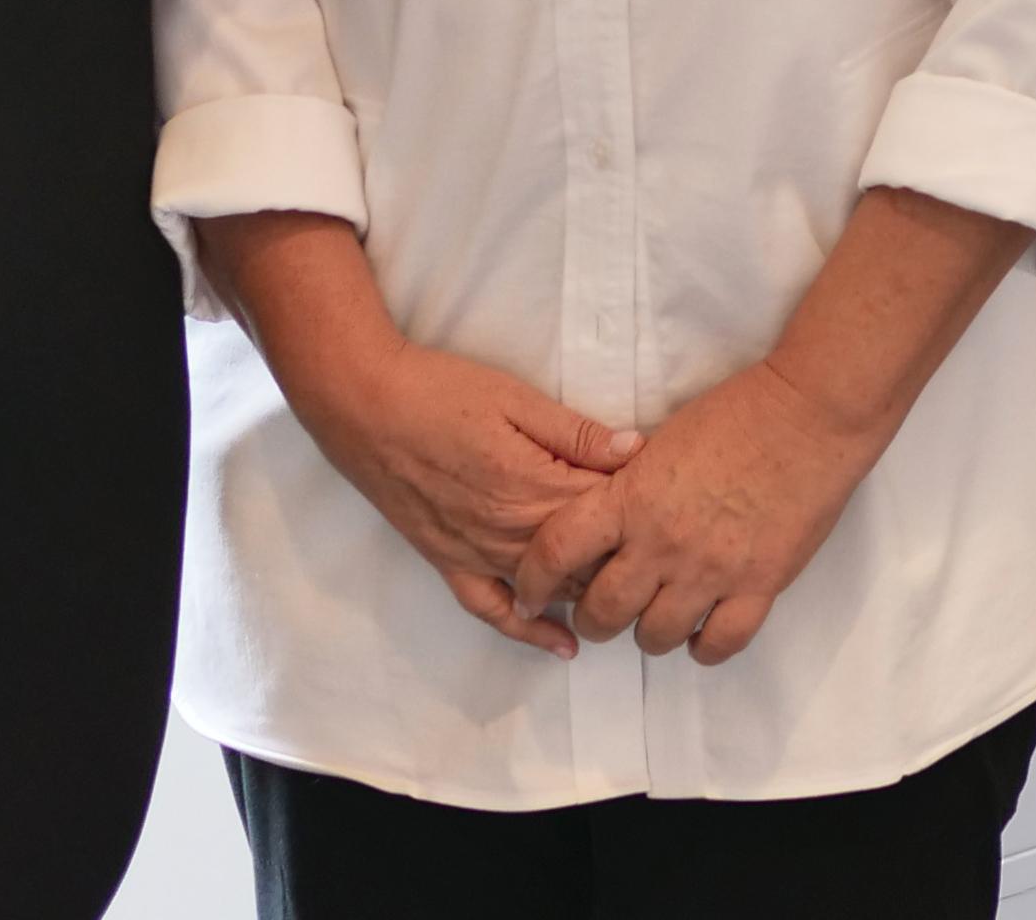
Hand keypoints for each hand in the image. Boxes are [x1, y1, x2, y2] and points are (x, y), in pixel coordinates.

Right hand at [292, 337, 643, 655]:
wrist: (362, 405)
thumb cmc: (440, 391)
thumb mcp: (516, 398)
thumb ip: (577, 432)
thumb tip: (638, 450)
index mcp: (533, 487)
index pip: (606, 516)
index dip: (642, 513)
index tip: (673, 507)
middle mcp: (509, 532)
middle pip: (585, 562)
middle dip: (626, 560)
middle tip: (665, 555)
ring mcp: (477, 553)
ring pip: (549, 590)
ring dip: (590, 595)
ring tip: (635, 598)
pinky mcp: (449, 561)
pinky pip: (493, 609)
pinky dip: (528, 631)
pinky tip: (562, 645)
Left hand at [528, 358, 887, 665]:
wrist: (810, 415)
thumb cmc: (737, 413)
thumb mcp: (662, 442)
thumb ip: (630, 487)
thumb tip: (607, 521)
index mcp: (631, 498)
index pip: (556, 551)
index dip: (532, 580)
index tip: (530, 593)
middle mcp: (662, 542)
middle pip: (602, 611)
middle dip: (593, 618)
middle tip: (603, 612)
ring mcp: (711, 570)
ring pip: (654, 637)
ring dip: (647, 634)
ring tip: (657, 618)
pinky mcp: (759, 586)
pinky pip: (718, 644)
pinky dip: (702, 647)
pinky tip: (701, 633)